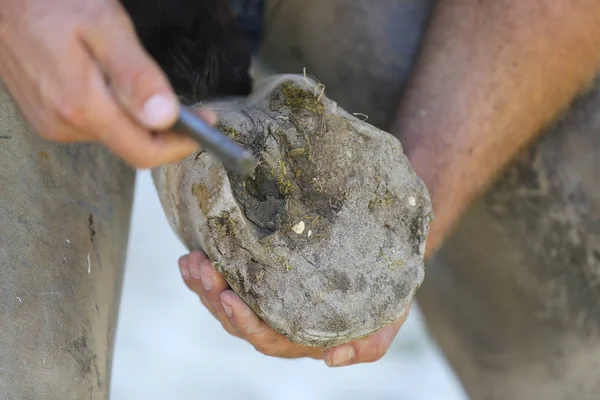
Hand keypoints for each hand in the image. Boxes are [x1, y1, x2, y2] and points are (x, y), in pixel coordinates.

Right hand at [0, 0, 214, 167]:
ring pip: (113, 134)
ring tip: (135, 79)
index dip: (179, 145)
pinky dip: (112, 109)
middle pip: (131, 146)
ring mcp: (51, 123)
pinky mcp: (45, 116)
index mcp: (82, 107)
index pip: (144, 152)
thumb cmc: (50, 1)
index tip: (203, 124)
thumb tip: (164, 117)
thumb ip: (135, 74)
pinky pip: (92, 123)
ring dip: (135, 117)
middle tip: (183, 102)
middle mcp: (64, 124)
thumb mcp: (103, 25)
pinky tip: (107, 80)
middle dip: (162, 130)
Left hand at [178, 250, 409, 366]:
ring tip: (191, 261)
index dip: (244, 322)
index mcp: (302, 337)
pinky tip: (191, 257)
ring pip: (225, 303)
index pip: (266, 338)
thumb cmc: (383, 294)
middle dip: (215, 298)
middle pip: (237, 322)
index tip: (229, 298)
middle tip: (204, 269)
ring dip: (204, 286)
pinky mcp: (258, 283)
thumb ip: (367, 346)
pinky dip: (205, 275)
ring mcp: (265, 304)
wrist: (380, 265)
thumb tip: (332, 359)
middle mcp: (278, 325)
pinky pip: (224, 284)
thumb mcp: (386, 319)